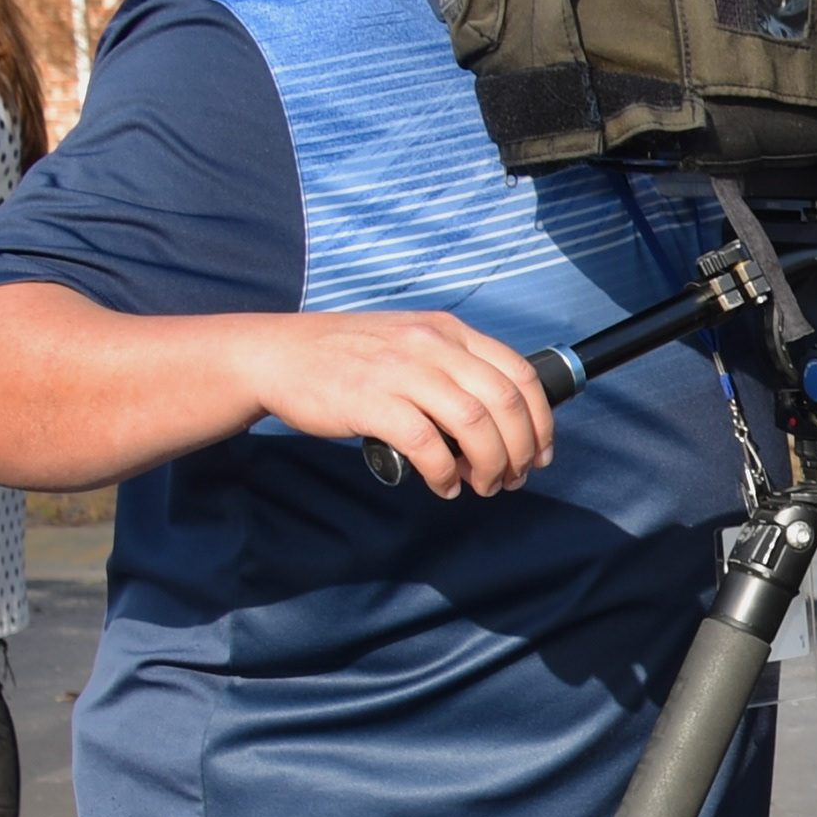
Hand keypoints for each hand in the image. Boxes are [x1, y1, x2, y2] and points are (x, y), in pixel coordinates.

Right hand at [239, 310, 557, 496]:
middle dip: (521, 451)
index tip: (539, 453)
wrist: (275, 355)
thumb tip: (498, 426)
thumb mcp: (410, 343)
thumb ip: (454, 371)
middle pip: (505, 404)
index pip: (519, 374)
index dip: (541, 421)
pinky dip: (445, 474)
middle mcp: (432, 344)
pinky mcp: (373, 401)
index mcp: (449, 330)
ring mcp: (402, 370)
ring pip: (476, 426)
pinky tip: (444, 486)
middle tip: (514, 479)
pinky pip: (429, 446)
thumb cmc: (345, 357)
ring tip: (483, 486)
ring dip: (490, 466)